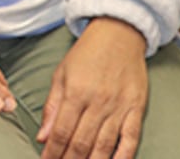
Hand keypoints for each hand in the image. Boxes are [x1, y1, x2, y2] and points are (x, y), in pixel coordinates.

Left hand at [37, 17, 148, 158]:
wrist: (119, 33)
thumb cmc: (86, 53)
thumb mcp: (61, 74)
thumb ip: (52, 107)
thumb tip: (42, 137)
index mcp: (76, 92)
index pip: (62, 132)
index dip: (53, 152)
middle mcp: (98, 102)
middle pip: (82, 143)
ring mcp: (119, 107)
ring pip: (104, 146)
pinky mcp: (136, 109)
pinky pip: (130, 139)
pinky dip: (122, 157)